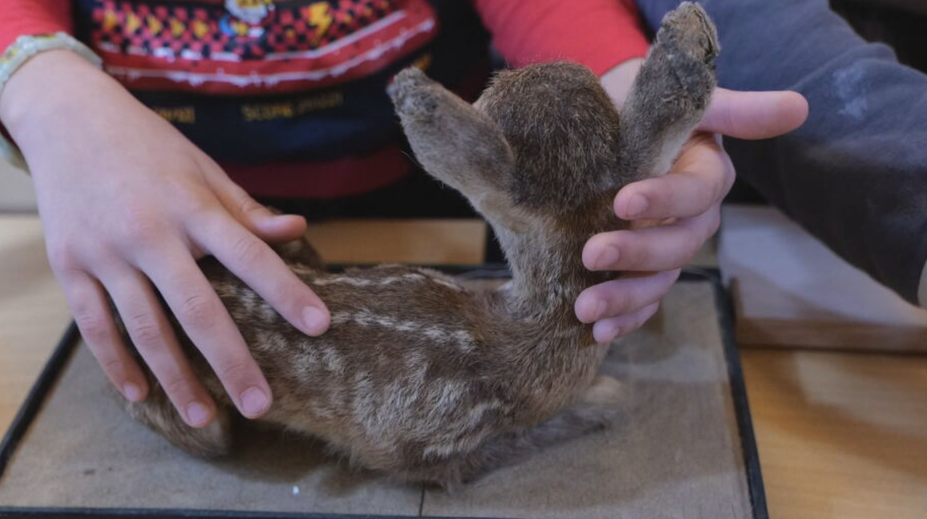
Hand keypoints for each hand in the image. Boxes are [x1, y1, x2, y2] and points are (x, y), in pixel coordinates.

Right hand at [0, 51, 330, 426]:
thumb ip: (247, 210)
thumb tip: (298, 231)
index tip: (320, 325)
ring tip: (205, 418)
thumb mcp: (203, 169)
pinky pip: (94, 327)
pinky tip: (141, 397)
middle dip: (231, 360)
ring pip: (144, 329)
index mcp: (192, 206)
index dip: (286, 291)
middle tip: (260, 404)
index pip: (250, 254)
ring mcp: (105, 253)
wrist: (67, 119)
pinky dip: (117, 364)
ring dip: (176, 379)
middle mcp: (150, 233)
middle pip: (197, 308)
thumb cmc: (150, 147)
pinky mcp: (70, 266)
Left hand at [577, 63, 808, 341]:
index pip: (694, 193)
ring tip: (586, 307)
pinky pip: (643, 302)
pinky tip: (598, 332)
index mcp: (705, 175)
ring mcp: (666, 246)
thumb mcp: (683, 99)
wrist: (608, 122)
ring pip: (659, 280)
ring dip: (625, 298)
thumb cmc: (643, 105)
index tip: (622, 201)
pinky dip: (624, 318)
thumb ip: (735, 109)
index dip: (664, 199)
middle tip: (592, 254)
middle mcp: (692, 217)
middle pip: (677, 245)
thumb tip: (798, 107)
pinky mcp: (642, 268)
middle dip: (636, 253)